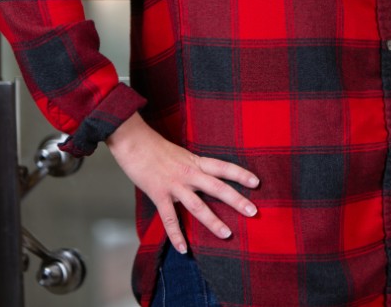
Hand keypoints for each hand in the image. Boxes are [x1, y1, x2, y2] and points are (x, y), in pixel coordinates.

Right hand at [105, 112, 258, 253]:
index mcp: (196, 162)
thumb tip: (206, 176)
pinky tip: (184, 248)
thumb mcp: (182, 154)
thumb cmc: (157, 148)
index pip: (224, 167)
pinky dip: (176, 235)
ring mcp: (174, 185)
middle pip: (217, 187)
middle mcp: (189, 173)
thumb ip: (194, 166)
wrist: (134, 142)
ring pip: (197, 206)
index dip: (241, 174)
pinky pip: (169, 218)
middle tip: (253, 212)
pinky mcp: (159, 194)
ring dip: (213, 221)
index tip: (257, 182)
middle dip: (236, 200)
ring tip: (227, 234)